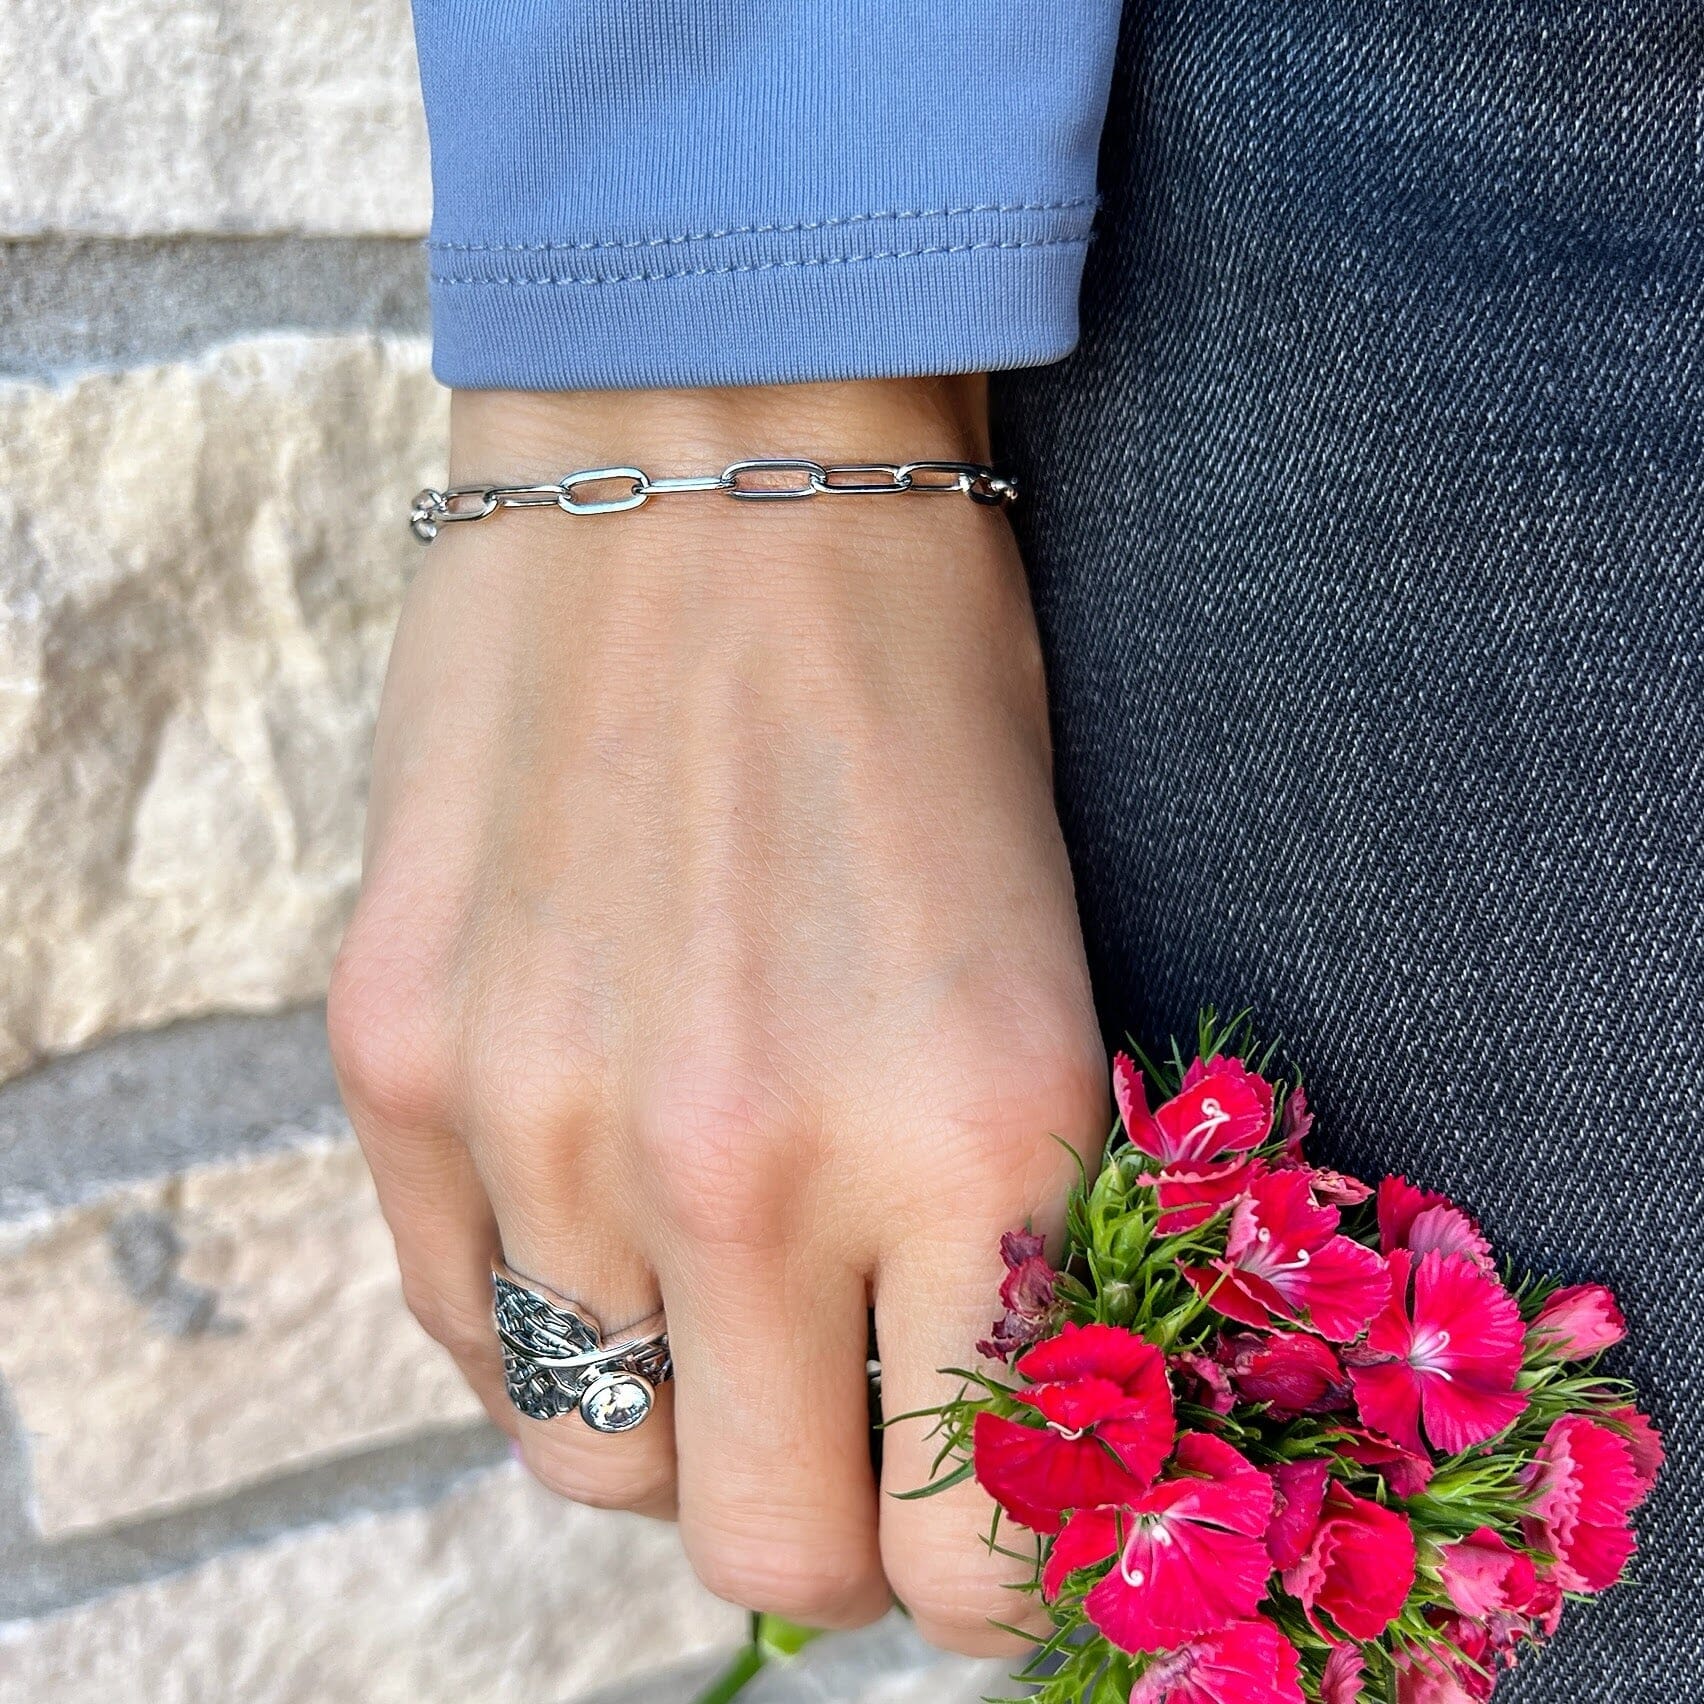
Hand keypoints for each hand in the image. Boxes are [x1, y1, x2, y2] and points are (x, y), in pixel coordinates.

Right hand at [329, 376, 1106, 1650]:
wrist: (719, 456)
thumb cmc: (922, 686)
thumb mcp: (1030, 962)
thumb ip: (988, 1218)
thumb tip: (952, 1419)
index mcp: (978, 1129)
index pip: (980, 1547)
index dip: (987, 1558)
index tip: (977, 1498)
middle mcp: (752, 1159)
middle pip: (772, 1555)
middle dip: (828, 1518)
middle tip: (847, 1416)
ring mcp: (548, 1111)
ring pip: (601, 1460)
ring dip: (678, 1407)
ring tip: (715, 1276)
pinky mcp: (401, 1051)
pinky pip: (464, 1324)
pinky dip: (545, 1308)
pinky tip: (595, 1192)